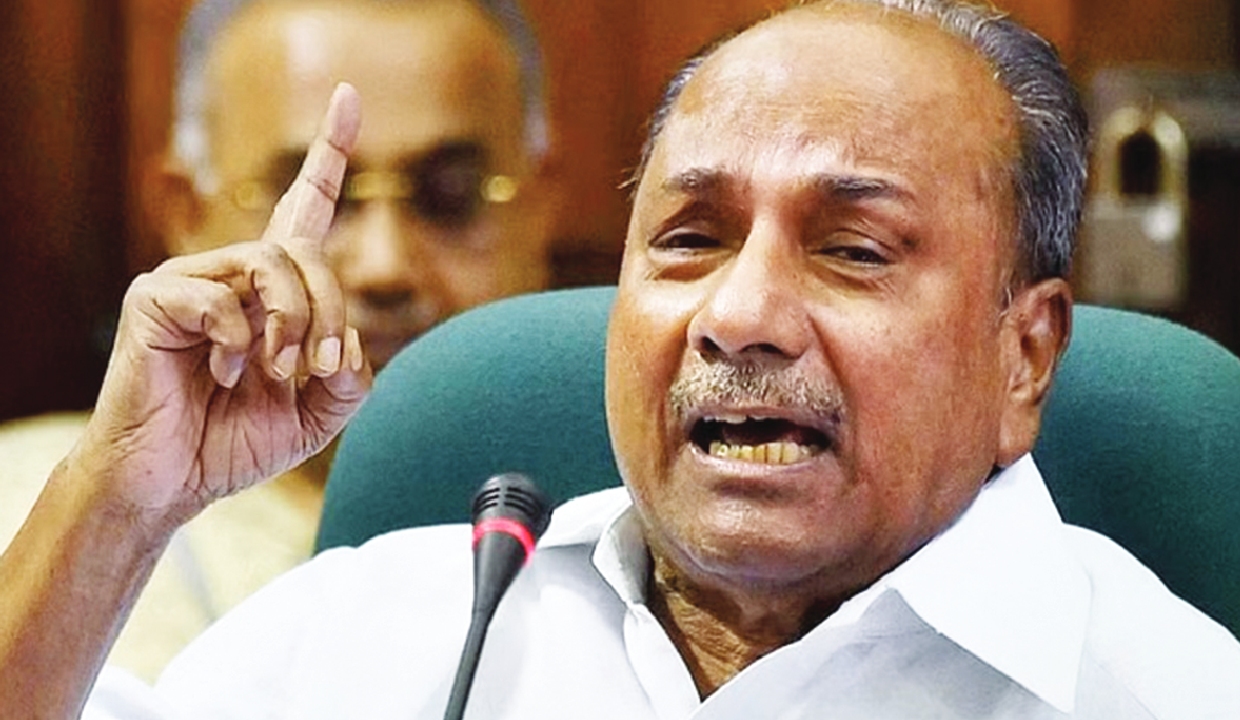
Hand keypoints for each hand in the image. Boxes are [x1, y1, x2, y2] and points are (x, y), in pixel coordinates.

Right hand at [77, 83, 370, 522]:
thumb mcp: (316, 414)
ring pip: (271, 264)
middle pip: (307, 250)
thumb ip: (349, 378)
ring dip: (294, 324)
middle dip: (332, 309)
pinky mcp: (156, 297)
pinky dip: (237, 341)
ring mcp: (192, 279)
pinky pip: (218, 297)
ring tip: (276, 372)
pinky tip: (224, 374)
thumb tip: (354, 344)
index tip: (348, 97)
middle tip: (324, 366)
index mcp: (272, 290)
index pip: (305, 207)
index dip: (330, 154)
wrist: (173, 480)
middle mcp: (233, 272)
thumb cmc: (235, 440)